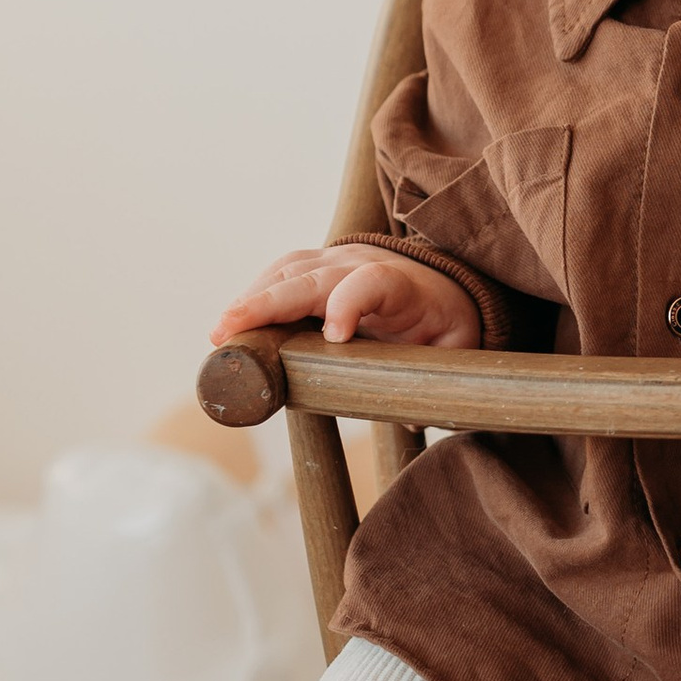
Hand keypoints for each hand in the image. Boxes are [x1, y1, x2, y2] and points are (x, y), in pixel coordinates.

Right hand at [211, 247, 480, 352]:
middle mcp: (368, 263)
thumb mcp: (456, 351)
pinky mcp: (321, 265)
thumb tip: (414, 421)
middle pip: (314, 275)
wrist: (448, 286)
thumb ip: (437, 379)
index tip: (336, 338)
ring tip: (224, 331)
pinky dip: (257, 295)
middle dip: (271, 301)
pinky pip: (284, 273)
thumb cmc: (447, 325)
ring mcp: (341, 260)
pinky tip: (236, 320)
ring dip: (254, 298)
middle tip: (231, 330)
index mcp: (405, 287)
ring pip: (292, 270)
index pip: (374, 283)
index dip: (352, 304)